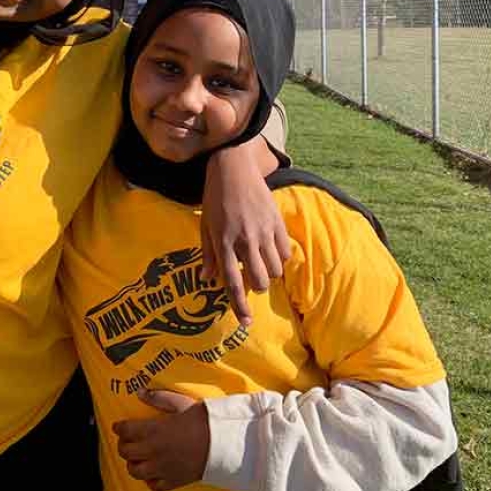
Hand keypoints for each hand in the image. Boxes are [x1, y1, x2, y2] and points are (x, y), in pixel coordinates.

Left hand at [113, 389, 208, 490]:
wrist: (223, 443)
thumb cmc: (203, 421)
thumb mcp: (180, 403)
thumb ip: (158, 398)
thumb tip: (141, 393)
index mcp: (154, 430)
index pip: (125, 430)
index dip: (118, 428)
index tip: (118, 426)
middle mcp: (154, 450)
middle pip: (125, 452)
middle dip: (123, 445)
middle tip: (127, 441)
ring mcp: (162, 468)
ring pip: (135, 471)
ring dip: (133, 464)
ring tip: (138, 458)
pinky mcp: (173, 481)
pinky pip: (154, 486)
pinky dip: (150, 480)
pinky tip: (154, 472)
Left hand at [202, 136, 290, 326]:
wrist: (233, 167)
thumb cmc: (214, 198)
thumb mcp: (205, 226)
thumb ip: (208, 254)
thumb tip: (208, 280)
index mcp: (224, 243)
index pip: (234, 283)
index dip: (240, 306)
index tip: (246, 323)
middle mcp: (245, 241)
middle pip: (260, 281)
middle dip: (257, 286)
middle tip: (250, 277)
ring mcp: (263, 231)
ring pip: (276, 269)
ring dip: (269, 272)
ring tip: (259, 261)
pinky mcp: (277, 222)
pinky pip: (286, 252)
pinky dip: (280, 258)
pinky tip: (270, 249)